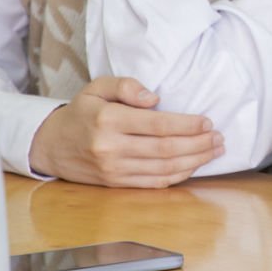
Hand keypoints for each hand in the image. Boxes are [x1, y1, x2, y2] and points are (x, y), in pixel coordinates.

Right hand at [29, 76, 224, 187]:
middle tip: (219, 138)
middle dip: (198, 144)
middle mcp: (111, 148)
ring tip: (214, 151)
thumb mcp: (97, 87)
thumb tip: (155, 99)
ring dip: (194, 161)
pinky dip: (178, 176)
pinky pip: (154, 183)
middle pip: (166, 149)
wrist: (52, 145)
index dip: (187, 125)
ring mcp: (114, 170)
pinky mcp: (116, 184)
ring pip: (163, 168)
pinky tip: (194, 165)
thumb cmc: (82, 112)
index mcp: (108, 120)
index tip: (207, 122)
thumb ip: (126, 86)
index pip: (157, 125)